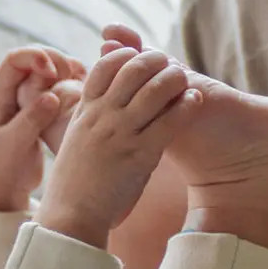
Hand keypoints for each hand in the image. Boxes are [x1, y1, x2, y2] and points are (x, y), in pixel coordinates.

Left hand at [0, 45, 85, 213]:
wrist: (4, 191)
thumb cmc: (1, 169)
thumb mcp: (14, 145)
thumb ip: (32, 119)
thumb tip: (53, 96)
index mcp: (1, 96)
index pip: (14, 60)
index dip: (34, 57)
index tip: (51, 72)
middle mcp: (16, 93)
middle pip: (37, 59)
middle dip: (56, 61)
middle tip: (70, 75)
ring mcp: (34, 102)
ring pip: (53, 72)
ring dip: (69, 72)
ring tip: (82, 84)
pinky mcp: (48, 113)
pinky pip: (63, 89)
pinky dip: (76, 86)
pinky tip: (87, 97)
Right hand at [37, 44, 199, 249]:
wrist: (72, 216)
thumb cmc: (74, 182)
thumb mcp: (75, 138)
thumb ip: (89, 115)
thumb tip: (104, 98)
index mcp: (85, 111)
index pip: (103, 67)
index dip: (123, 54)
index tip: (136, 52)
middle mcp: (102, 117)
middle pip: (132, 70)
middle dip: (153, 59)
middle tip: (167, 60)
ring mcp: (121, 134)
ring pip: (154, 90)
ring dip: (173, 77)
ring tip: (184, 76)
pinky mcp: (140, 154)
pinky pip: (169, 121)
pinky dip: (185, 105)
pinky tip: (195, 99)